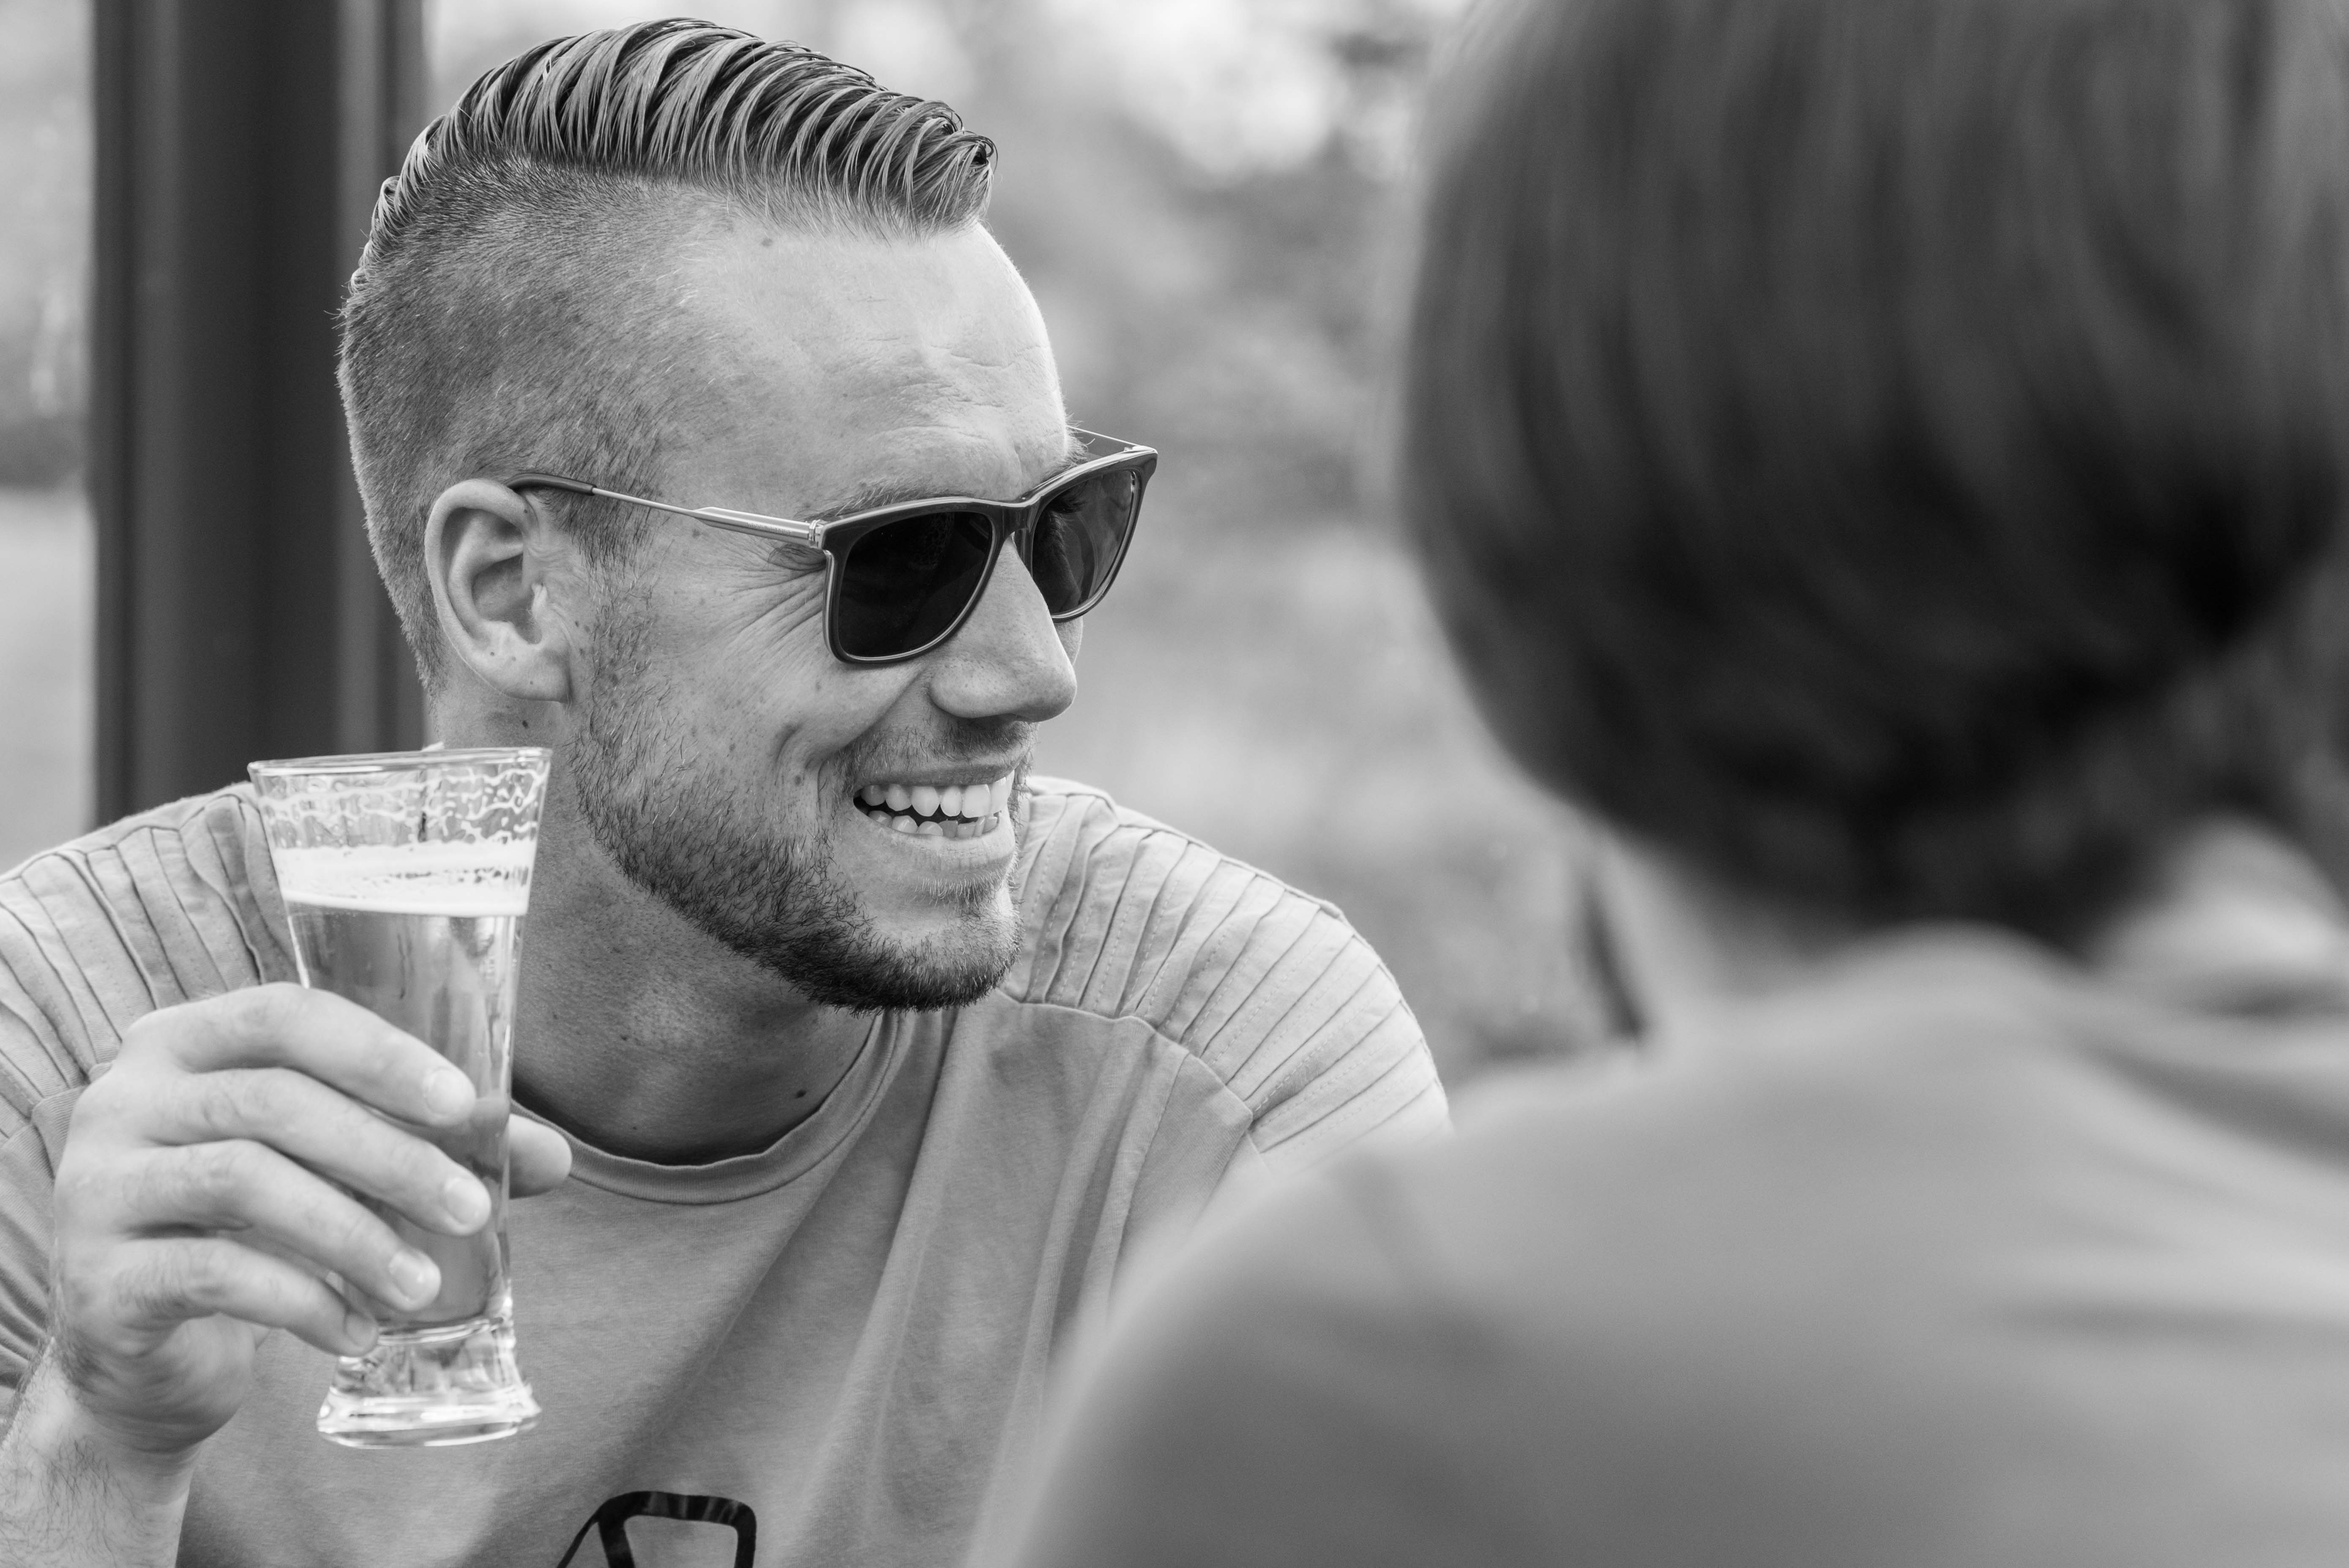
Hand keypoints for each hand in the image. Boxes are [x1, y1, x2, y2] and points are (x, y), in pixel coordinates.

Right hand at [44, 984, 570, 1459]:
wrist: (148, 1348)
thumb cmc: (256, 1228)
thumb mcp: (337, 1171)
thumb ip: (433, 1147)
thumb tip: (554, 1157)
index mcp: (182, 1043)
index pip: (284, 1015)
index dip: (377, 1054)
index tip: (462, 1104)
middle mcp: (124, 1099)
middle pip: (275, 1103)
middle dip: (389, 1157)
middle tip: (471, 1210)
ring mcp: (97, 1186)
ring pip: (246, 1183)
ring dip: (356, 1236)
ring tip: (425, 1284)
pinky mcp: (97, 1277)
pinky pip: (217, 1274)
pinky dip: (305, 1302)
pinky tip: (359, 1329)